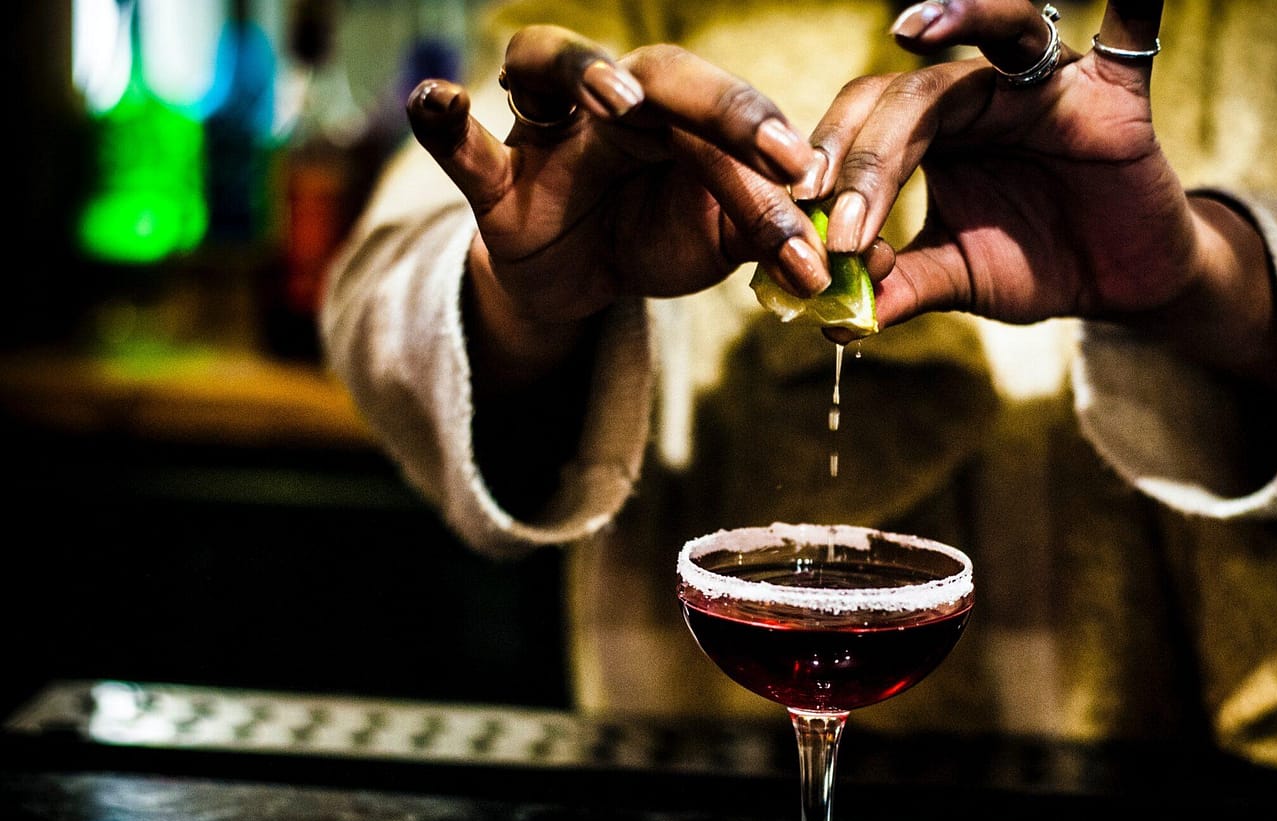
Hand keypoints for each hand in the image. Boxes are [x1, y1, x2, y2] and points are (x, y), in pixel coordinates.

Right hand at [405, 27, 832, 374]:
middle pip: (661, 75)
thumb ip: (760, 235)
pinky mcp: (494, 182)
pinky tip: (437, 103)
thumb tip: (821, 260)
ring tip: (617, 99)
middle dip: (719, 107)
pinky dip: (445, 123)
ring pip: (551, 68)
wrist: (583, 278)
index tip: (809, 177)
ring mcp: (548, 133)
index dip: (769, 146)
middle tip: (769, 147)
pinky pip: (463, 146)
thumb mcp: (715, 241)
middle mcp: (614, 104)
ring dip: (586, 73)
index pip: (730, 122)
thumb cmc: (655, 235)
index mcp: (681, 114)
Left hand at [810, 0, 1276, 384]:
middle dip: (873, 150)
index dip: (833, 160)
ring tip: (911, 30)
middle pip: (916, 92)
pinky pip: (1126, 34)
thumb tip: (833, 318)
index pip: (869, 123)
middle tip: (844, 211)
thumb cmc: (1034, 263)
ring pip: (1003, 34)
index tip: (803, 208)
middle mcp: (983, 94)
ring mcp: (1049, 84)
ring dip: (963, 17)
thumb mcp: (959, 279)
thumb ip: (901, 287)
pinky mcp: (1114, 91)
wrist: (1117, 281)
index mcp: (933, 132)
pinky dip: (1133, 1)